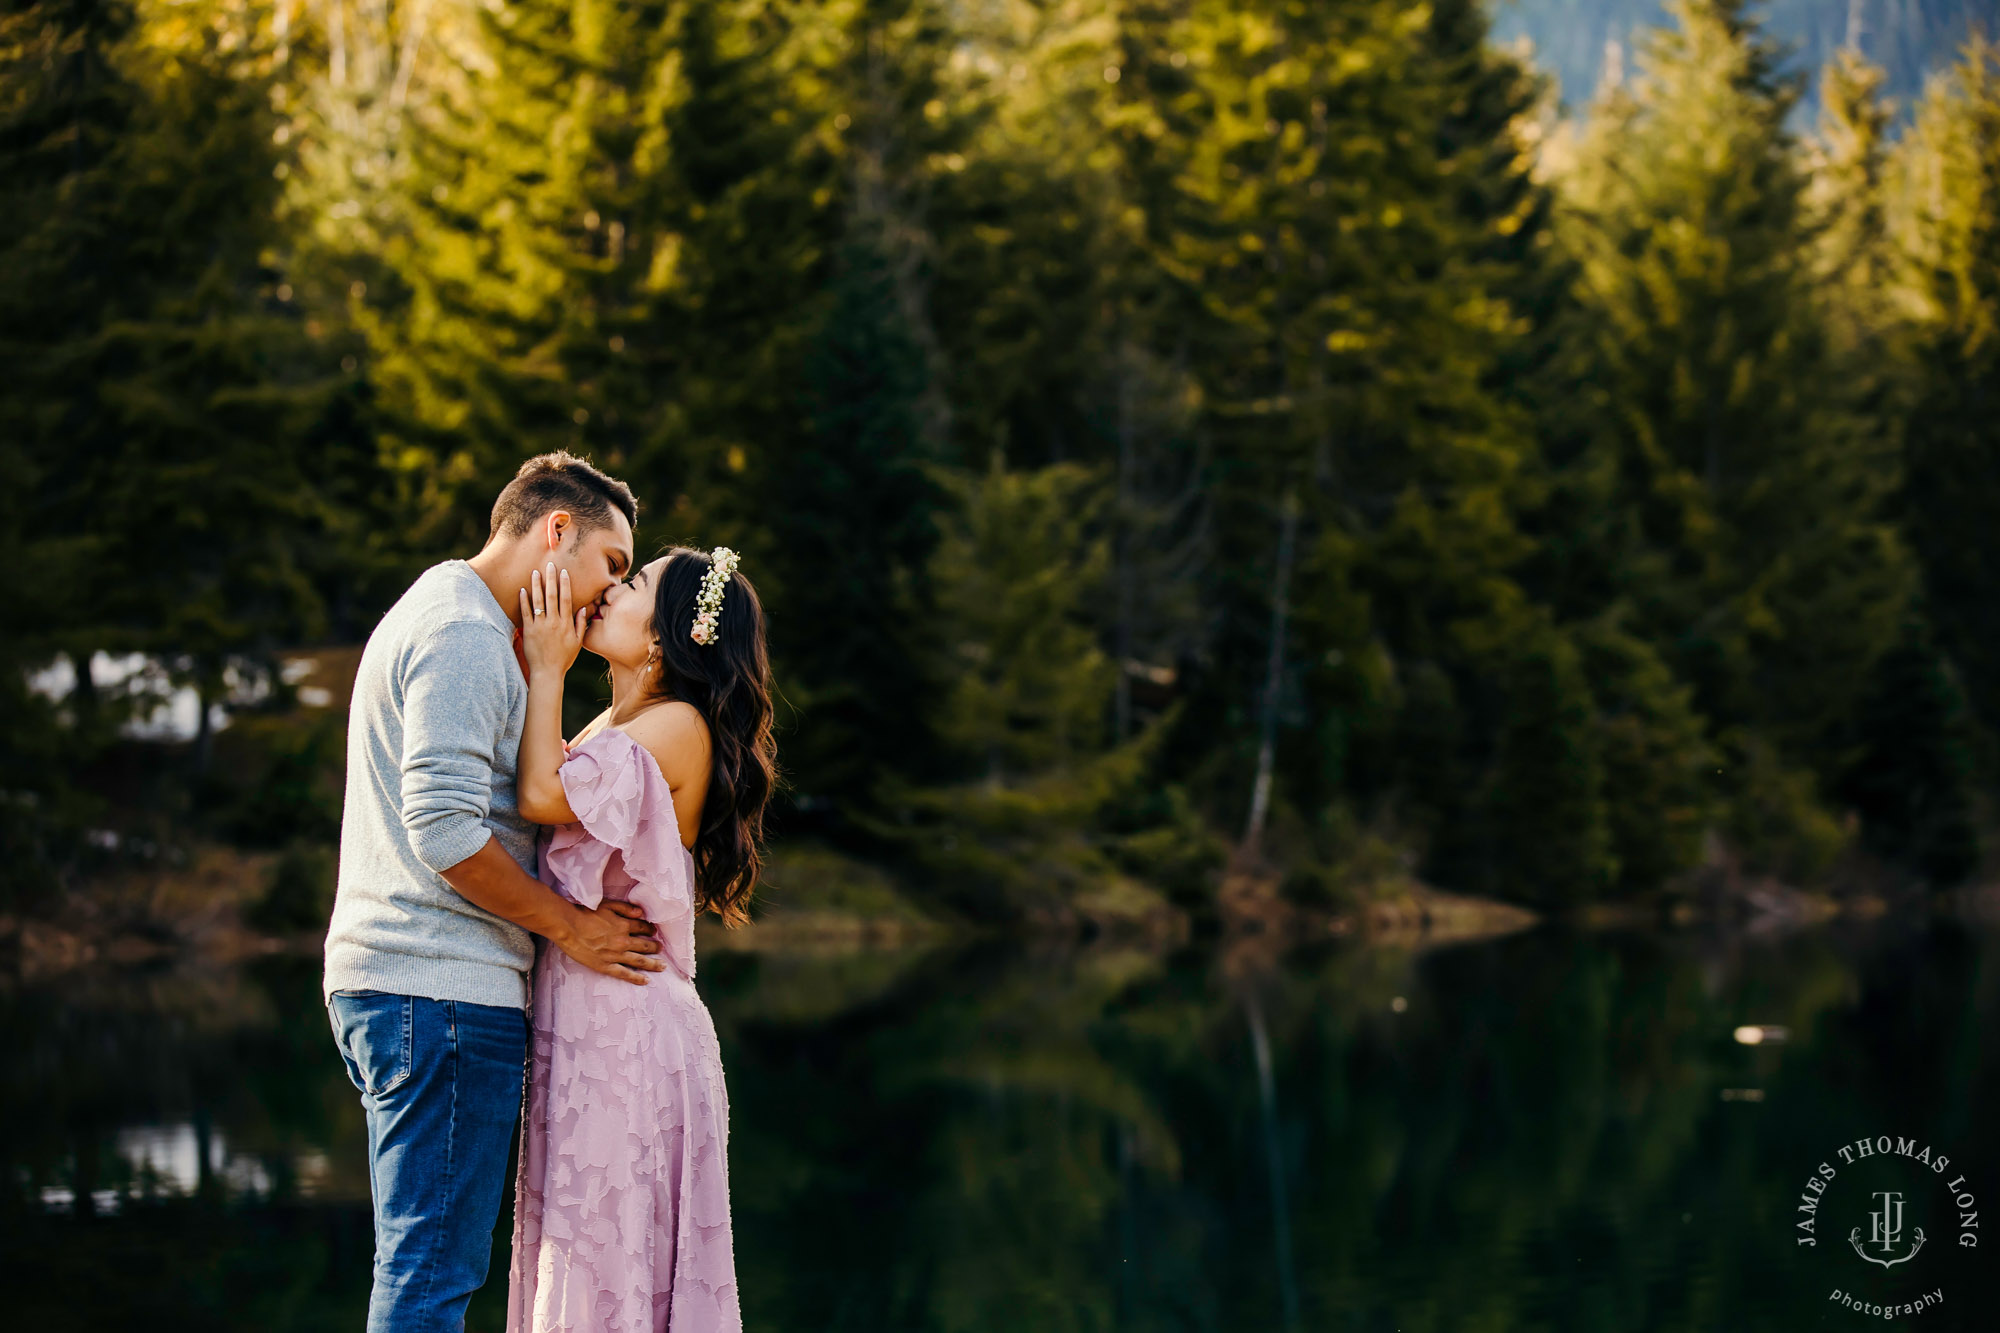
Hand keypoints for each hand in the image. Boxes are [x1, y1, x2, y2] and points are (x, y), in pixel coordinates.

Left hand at [519, 562, 588, 680]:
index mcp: (566, 624)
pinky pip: (525, 613)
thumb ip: (581, 624)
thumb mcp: (578, 642)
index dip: (565, 584)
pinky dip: (524, 600)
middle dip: (551, 579)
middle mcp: (554, 622)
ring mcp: (540, 626)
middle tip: (550, 565)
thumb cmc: (564, 658)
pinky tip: (522, 589)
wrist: (547, 672)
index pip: (566, 599)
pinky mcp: (528, 631)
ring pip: (538, 601)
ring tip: (535, 572)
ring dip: (537, 585)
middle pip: (552, 596)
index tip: (564, 572)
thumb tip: (584, 609)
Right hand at [551, 899, 663, 984]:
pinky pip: (624, 974)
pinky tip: (646, 980)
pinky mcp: (605, 966)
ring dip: (653, 964)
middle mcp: (623, 941)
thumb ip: (626, 908)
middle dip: (655, 947)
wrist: (568, 926)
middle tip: (661, 949)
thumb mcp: (608, 905)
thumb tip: (641, 913)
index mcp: (624, 925)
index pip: (642, 928)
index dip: (650, 930)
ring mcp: (615, 955)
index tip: (654, 931)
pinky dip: (636, 978)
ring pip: (639, 961)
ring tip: (662, 967)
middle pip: (645, 946)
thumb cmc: (585, 913)